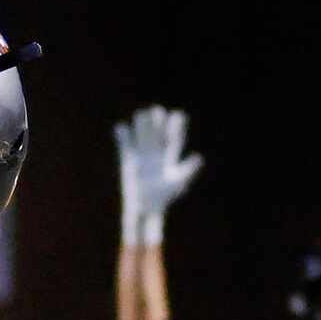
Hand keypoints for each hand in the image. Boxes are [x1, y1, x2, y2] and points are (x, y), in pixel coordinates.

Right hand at [114, 106, 201, 243]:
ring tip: (141, 116)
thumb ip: (188, 169)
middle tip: (156, 112)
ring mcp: (142, 156)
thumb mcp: (178, 182)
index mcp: (169, 157)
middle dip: (156, 122)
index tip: (178, 116)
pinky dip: (123, 136)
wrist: (145, 207)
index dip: (176, 126)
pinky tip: (121, 128)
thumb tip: (199, 158)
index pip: (173, 138)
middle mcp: (156, 154)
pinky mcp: (129, 161)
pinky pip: (125, 145)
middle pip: (157, 133)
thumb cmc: (163, 197)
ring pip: (142, 136)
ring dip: (141, 125)